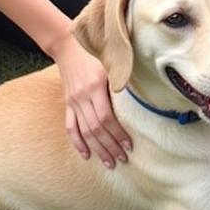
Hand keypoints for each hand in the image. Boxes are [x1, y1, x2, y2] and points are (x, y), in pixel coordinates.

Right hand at [52, 33, 131, 166]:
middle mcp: (82, 96)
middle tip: (122, 159)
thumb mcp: (110, 62)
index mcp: (95, 86)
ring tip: (110, 163)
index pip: (106, 118)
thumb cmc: (95, 53)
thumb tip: (142, 96)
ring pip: (85, 132)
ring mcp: (73, 102)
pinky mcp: (67, 104)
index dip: (118, 134)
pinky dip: (78, 143)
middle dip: (110, 146)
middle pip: (96, 129)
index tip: (129, 145)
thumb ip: (121, 79)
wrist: (67, 46)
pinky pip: (71, 127)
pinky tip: (86, 155)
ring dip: (98, 149)